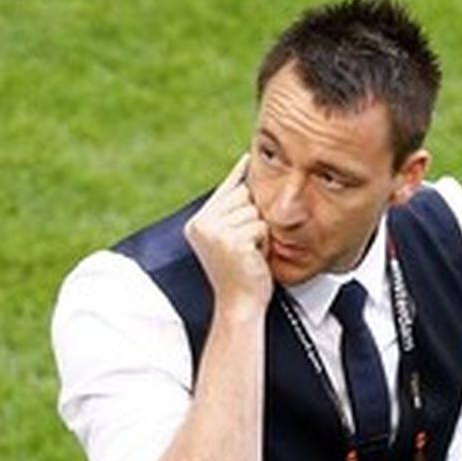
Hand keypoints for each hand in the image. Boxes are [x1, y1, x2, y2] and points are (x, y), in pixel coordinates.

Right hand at [185, 154, 272, 316]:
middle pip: (244, 196)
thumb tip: (244, 170)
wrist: (239, 303)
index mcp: (197, 222)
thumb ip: (231, 209)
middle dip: (253, 216)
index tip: (247, 157)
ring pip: (254, 211)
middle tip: (247, 244)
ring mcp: (214, 232)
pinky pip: (260, 226)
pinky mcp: (231, 240)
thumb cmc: (240, 272)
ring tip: (250, 252)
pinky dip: (263, 242)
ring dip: (260, 231)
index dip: (239, 174)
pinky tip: (253, 257)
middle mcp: (201, 224)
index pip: (226, 189)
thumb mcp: (230, 236)